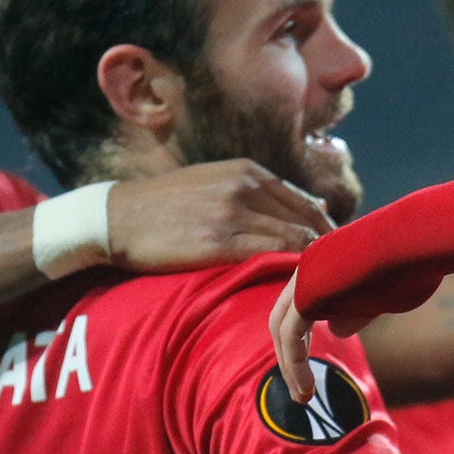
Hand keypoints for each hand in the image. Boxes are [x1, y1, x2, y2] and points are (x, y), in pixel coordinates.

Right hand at [107, 160, 332, 270]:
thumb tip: (312, 203)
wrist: (115, 217)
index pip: (304, 201)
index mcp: (247, 170)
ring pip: (293, 237)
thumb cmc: (166, 204)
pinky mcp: (217, 241)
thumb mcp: (215, 181)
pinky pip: (269, 254)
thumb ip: (260, 191)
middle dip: (327, 245)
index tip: (335, 251)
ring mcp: (232, 213)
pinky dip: (289, 266)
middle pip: (306, 219)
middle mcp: (245, 186)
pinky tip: (298, 283)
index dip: (324, 228)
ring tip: (324, 281)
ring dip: (313, 260)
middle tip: (338, 270)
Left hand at [270, 264, 433, 401]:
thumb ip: (354, 313)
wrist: (411, 243)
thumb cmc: (408, 265)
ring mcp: (304, 276)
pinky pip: (291, 336)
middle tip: (301, 389)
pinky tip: (307, 387)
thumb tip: (335, 331)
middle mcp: (308, 267)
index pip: (300, 306)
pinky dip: (295, 365)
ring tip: (303, 396)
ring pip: (283, 329)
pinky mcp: (306, 293)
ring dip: (290, 366)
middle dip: (289, 356)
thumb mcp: (378, 296)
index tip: (310, 368)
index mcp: (325, 263)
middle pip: (283, 319)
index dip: (303, 339)